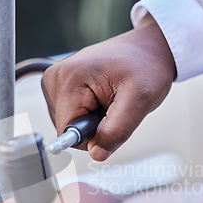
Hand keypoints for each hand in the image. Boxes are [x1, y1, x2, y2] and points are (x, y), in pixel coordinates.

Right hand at [41, 14, 175, 160]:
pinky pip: (70, 115)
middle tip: (114, 106)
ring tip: (110, 99)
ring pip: (68, 124)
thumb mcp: (140, 100)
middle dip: (93, 125)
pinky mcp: (60, 84)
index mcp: (69, 77)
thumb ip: (117, 130)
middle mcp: (55, 77)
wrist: (147, 48)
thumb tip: (96, 153)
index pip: (68, 131)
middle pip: (67, 128)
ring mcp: (55, 80)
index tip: (112, 115)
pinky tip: (102, 97)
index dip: (93, 134)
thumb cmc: (146, 66)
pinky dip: (89, 112)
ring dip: (92, 119)